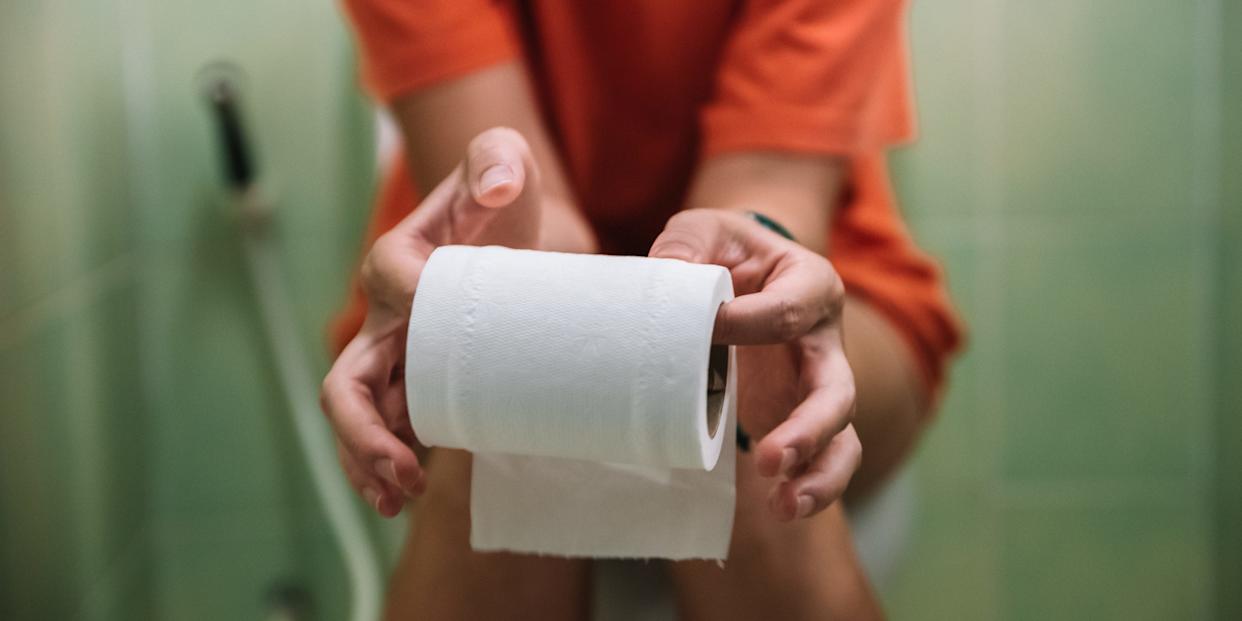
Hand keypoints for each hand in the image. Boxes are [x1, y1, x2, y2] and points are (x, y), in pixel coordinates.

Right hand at [321, 127, 541, 516]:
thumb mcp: (505, 163)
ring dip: (367, 462)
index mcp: (397, 260)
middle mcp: (385, 315)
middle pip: (348, 380)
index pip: (392, 284)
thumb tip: (496, 188)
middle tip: (403, 470)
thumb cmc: (504, 198)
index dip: (417, 309)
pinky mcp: (421, 381)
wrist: (520, 235)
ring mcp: (398, 355)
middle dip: (364, 431)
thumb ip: (496, 158)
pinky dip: (385, 465)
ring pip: (358, 415)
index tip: (461, 336)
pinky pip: (388, 428)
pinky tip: (402, 496)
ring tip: (396, 497)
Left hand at [649, 209, 860, 520]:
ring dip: (817, 471)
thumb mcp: (701, 233)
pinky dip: (812, 486)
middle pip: (835, 388)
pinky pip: (825, 458)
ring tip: (784, 504)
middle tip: (768, 458)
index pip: (790, 310)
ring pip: (841, 433)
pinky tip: (783, 508)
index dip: (747, 324)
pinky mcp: (801, 416)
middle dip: (808, 428)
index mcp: (810, 283)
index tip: (707, 330)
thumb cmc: (721, 253)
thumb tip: (663, 280)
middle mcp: (826, 339)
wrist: (736, 274)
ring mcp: (819, 383)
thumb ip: (684, 248)